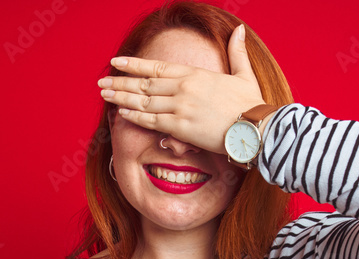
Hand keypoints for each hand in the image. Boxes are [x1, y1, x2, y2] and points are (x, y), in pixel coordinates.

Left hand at [98, 24, 267, 154]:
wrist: (257, 128)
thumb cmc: (251, 105)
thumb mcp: (244, 74)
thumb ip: (237, 52)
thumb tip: (239, 30)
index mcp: (194, 74)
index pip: (156, 67)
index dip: (134, 64)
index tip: (116, 62)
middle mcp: (183, 88)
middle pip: (144, 84)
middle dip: (121, 83)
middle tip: (102, 83)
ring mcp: (180, 107)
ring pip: (143, 101)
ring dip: (121, 98)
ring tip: (105, 96)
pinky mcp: (181, 128)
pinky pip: (151, 121)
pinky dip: (134, 116)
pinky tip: (121, 113)